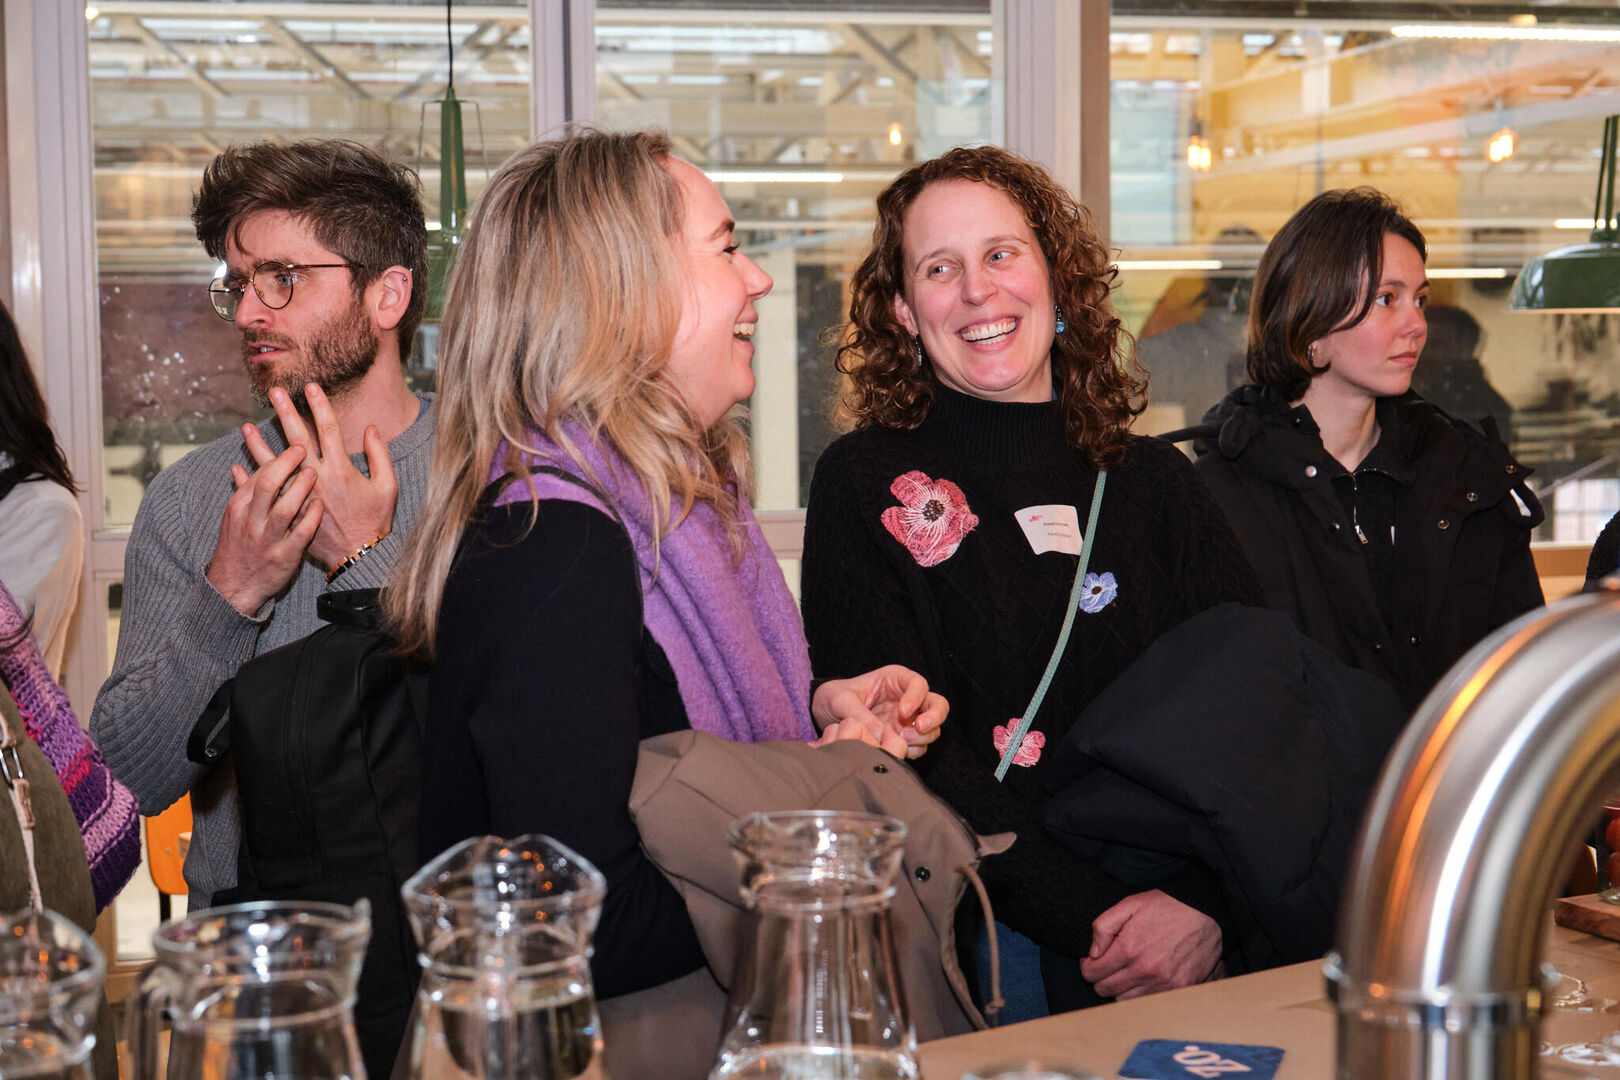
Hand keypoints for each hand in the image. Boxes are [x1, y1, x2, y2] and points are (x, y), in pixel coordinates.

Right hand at [206, 443, 321, 615]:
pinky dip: (310, 518)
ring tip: (314, 472)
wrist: (233, 586)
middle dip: (286, 464)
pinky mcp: (283, 556)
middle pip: (268, 485)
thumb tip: (237, 466)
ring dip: (300, 488)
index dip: (278, 458)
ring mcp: (267, 539)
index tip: (295, 445)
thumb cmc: (239, 546)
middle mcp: (251, 520)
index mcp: (240, 507)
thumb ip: (241, 492)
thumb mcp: (234, 518)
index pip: (259, 475)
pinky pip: (299, 535)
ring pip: (283, 509)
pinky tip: (320, 506)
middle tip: (303, 448)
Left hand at [247, 383, 397, 570]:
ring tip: (246, 426)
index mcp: (341, 470)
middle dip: (286, 413)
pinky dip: (250, 479)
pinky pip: (264, 493)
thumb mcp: (387, 487)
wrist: (357, 557)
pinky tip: (238, 465)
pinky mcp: (289, 512)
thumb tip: (370, 429)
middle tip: (273, 392)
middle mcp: (317, 479)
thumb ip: (380, 456)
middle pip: (297, 439)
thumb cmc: (374, 521)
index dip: (320, 405)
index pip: (329, 429)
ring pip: (274, 464)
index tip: (310, 387)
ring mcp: (299, 495)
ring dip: (258, 444)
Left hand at [810, 665, 946, 759]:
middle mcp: (907, 698)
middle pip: (938, 704)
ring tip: (899, 739)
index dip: (916, 698)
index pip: (919, 684)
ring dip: (922, 737)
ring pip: (933, 728)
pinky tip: (896, 749)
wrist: (824, 714)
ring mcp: (908, 720)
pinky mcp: (903, 737)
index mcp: (895, 680)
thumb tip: (881, 734)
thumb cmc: (833, 698)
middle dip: (934, 717)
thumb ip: (860, 715)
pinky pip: (920, 746)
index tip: (902, 713)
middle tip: (918, 727)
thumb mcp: (841, 701)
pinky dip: (913, 750)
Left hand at [1078, 890, 1222, 1000]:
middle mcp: (1144, 970)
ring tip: (1128, 970)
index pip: (1091, 974)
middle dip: (1101, 978)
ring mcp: (1163, 983)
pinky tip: (1144, 978)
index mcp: (1128, 948)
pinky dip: (1141, 993)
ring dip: (1121, 988)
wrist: (1205, 912)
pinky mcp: (1179, 989)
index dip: (1088, 966)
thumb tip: (1092, 953)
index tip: (1094, 959)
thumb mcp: (1129, 904)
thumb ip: (1103, 926)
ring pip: (1124, 1000)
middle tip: (1110, 964)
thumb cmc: (1166, 905)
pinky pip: (1148, 1002)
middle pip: (1104, 990)